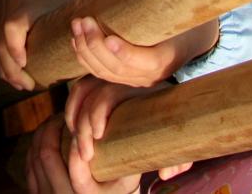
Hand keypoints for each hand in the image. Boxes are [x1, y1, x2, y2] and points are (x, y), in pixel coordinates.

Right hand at [0, 0, 93, 91]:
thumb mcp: (73, 8)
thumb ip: (73, 30)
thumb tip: (86, 61)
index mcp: (26, 1)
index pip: (12, 27)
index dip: (15, 48)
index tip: (25, 67)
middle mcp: (9, 2)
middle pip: (0, 40)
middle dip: (11, 68)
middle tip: (27, 85)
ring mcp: (3, 7)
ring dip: (6, 67)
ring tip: (22, 84)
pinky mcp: (4, 12)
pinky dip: (5, 58)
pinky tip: (15, 73)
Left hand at [25, 114, 138, 193]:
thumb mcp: (127, 183)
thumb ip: (127, 162)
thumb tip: (127, 129)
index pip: (76, 163)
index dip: (77, 138)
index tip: (81, 125)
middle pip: (46, 154)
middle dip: (52, 128)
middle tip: (64, 116)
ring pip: (34, 157)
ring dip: (42, 135)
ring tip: (55, 122)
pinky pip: (29, 166)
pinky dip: (35, 147)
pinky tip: (45, 137)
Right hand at [62, 79, 193, 185]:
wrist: (179, 94)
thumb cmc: (177, 121)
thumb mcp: (180, 137)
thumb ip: (177, 156)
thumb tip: (164, 174)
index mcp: (141, 89)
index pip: (109, 94)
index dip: (97, 114)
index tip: (98, 137)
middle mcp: (124, 79)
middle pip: (91, 94)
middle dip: (83, 126)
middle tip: (86, 155)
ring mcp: (112, 77)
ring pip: (82, 89)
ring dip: (73, 114)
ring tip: (75, 141)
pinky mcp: (104, 80)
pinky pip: (81, 87)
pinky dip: (72, 106)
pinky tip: (71, 126)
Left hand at [70, 16, 219, 88]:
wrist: (190, 40)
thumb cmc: (181, 17)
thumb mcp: (176, 2)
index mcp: (168, 57)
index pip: (147, 62)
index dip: (126, 54)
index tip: (110, 39)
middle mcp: (152, 75)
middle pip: (118, 67)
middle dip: (95, 45)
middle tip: (84, 21)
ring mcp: (136, 79)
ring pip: (105, 72)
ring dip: (85, 49)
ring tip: (77, 25)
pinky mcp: (124, 77)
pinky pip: (100, 73)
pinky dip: (85, 58)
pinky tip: (76, 39)